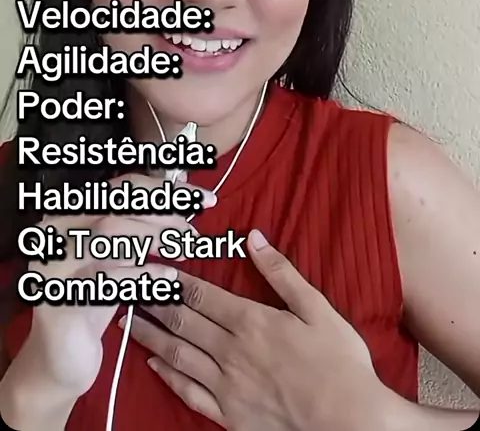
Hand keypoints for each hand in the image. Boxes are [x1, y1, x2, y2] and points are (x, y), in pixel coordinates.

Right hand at [14, 174, 215, 399]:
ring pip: (108, 231)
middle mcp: (54, 230)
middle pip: (117, 205)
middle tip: (193, 232)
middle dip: (164, 215)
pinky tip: (167, 277)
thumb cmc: (97, 299)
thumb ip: (145, 226)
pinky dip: (142, 272)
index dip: (166, 189)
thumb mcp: (123, 256)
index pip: (123, 186)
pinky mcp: (57, 294)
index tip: (202, 198)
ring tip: (184, 249)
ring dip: (155, 238)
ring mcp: (52, 260)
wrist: (64, 358)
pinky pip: (105, 274)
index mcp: (71, 213)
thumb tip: (188, 197)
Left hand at [122, 229, 391, 430]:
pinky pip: (190, 393)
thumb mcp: (317, 308)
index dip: (172, 279)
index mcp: (251, 321)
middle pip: (182, 322)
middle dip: (153, 303)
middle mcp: (231, 351)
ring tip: (127, 322)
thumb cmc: (339, 362)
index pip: (200, 295)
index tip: (150, 267)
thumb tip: (254, 239)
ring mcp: (227, 386)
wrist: (349, 422)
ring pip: (178, 355)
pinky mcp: (229, 415)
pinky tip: (154, 365)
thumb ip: (282, 272)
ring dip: (150, 336)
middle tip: (129, 290)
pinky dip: (168, 377)